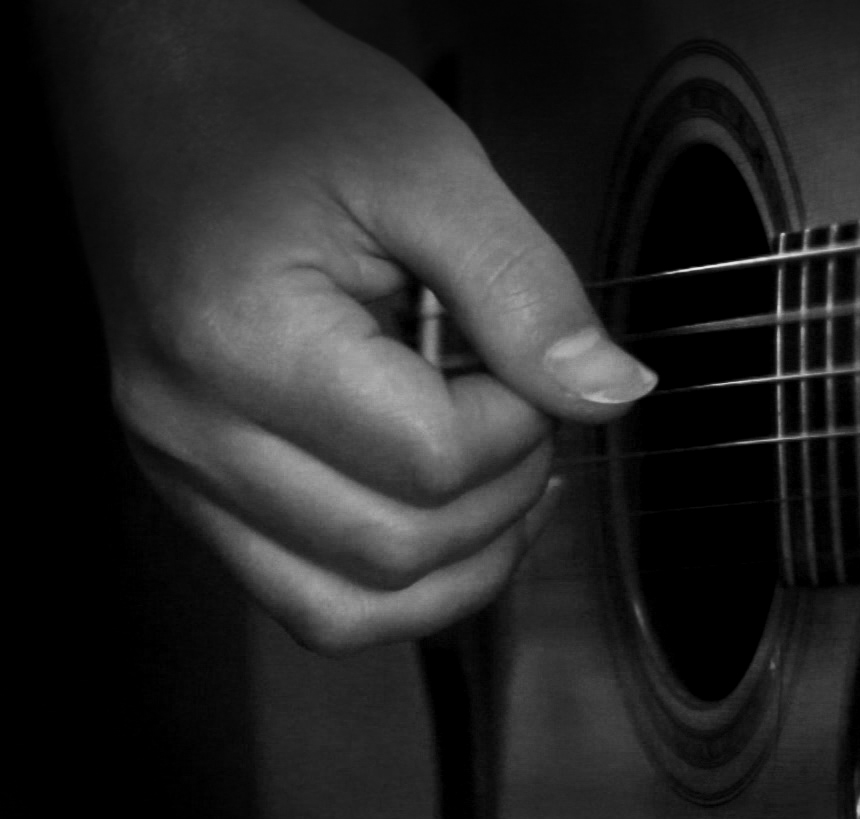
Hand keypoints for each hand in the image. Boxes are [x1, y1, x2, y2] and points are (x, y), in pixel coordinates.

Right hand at [38, 0, 654, 651]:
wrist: (151, 72)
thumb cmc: (277, 102)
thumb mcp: (430, 166)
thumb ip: (527, 291)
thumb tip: (614, 394)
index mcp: (239, 342)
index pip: (431, 462)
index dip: (520, 425)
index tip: (534, 360)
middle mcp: (187, 429)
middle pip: (394, 553)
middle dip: (500, 499)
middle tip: (523, 408)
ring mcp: (175, 467)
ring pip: (344, 610)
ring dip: (458, 568)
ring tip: (503, 479)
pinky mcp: (187, 481)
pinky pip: (303, 595)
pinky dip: (396, 582)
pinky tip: (453, 513)